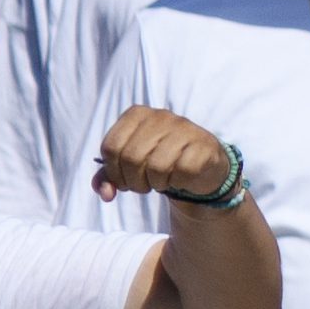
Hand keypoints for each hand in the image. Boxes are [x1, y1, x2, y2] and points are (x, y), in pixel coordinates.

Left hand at [91, 106, 240, 207]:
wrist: (200, 165)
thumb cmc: (158, 160)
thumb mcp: (128, 165)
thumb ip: (108, 177)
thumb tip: (105, 194)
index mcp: (136, 114)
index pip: (110, 147)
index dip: (113, 172)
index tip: (124, 180)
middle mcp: (160, 116)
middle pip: (131, 157)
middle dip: (134, 182)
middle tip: (143, 185)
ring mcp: (184, 128)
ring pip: (156, 166)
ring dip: (156, 183)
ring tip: (161, 181)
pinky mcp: (203, 146)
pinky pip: (181, 172)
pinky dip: (177, 183)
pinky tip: (179, 178)